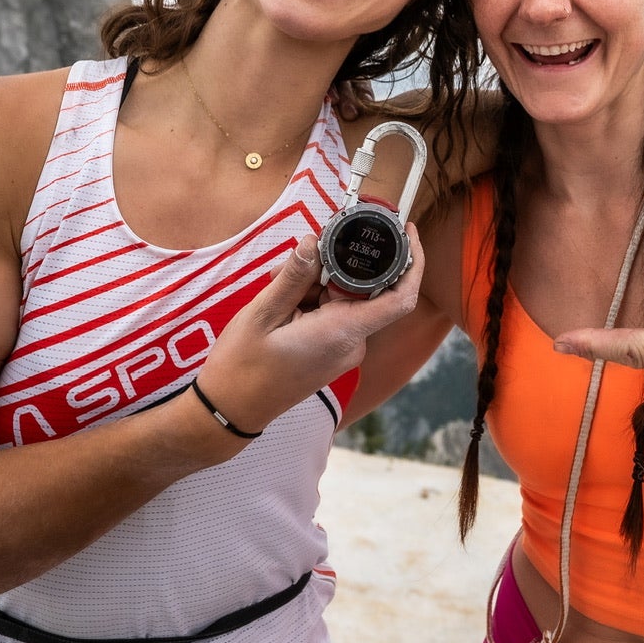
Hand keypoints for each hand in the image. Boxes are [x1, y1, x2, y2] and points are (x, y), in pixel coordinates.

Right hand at [198, 229, 423, 434]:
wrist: (230, 410)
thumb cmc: (243, 367)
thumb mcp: (263, 314)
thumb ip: (294, 277)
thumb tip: (314, 242)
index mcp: (342, 333)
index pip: (400, 299)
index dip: (413, 263)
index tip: (407, 232)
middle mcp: (351, 343)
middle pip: (361, 288)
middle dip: (332, 265)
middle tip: (295, 257)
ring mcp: (342, 350)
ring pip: (341, 298)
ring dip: (313, 283)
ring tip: (275, 282)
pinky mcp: (331, 351)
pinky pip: (331, 313)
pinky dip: (310, 299)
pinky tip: (280, 298)